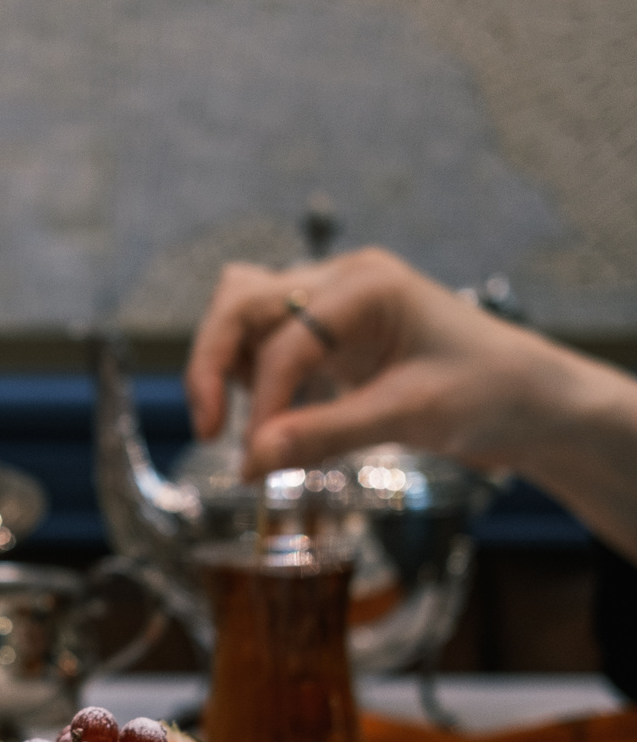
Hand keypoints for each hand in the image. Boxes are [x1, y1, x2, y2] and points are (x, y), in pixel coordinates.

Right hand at [184, 247, 588, 478]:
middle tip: (208, 428)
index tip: (252, 459)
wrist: (533, 402)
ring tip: (232, 425)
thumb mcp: (411, 415)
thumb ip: (327, 433)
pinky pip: (266, 343)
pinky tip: (266, 419)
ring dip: (226, 365)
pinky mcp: (331, 336)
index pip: (286, 339)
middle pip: (243, 302)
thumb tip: (252, 459)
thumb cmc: (490, 393)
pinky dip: (251, 377)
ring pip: (245, 316)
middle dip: (213, 362)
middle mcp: (342, 282)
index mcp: (367, 285)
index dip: (261, 401)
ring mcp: (333, 305)